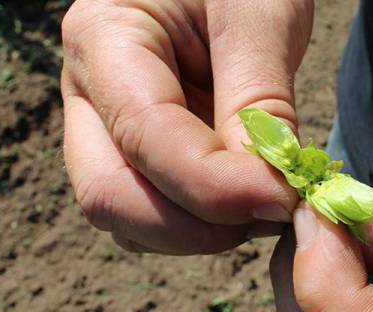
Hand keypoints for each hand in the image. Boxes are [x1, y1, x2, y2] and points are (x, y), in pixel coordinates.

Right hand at [61, 0, 312, 253]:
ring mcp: (106, 128)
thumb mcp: (259, 16)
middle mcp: (88, 92)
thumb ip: (258, 101)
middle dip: (194, 225)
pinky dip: (201, 224)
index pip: (144, 137)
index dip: (214, 186)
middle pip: (111, 196)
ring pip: (128, 216)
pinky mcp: (137, 153)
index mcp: (103, 37)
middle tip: (272, 211)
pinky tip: (247, 200)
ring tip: (265, 202)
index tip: (284, 199)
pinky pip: (154, 211)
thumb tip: (264, 191)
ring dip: (199, 230)